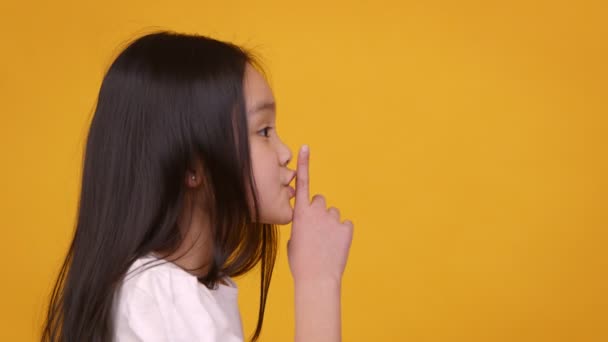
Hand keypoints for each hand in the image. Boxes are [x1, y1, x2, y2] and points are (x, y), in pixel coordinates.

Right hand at [287, 145, 353, 283]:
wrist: (317, 278)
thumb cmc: (301, 262)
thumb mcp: (293, 241)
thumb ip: (301, 225)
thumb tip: (308, 224)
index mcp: (300, 213)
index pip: (302, 183)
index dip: (304, 164)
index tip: (306, 147)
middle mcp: (317, 210)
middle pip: (320, 200)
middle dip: (319, 212)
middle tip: (317, 231)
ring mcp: (333, 218)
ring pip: (334, 214)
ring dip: (330, 225)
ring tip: (325, 244)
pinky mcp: (346, 228)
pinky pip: (345, 225)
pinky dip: (342, 234)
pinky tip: (335, 247)